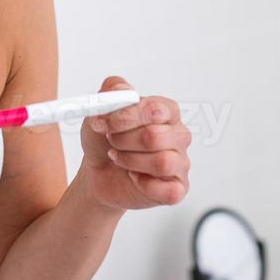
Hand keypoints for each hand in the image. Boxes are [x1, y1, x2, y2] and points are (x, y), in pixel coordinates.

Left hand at [78, 77, 190, 211]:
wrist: (99, 171)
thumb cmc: (105, 139)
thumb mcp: (101, 110)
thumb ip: (113, 90)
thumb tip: (123, 89)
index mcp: (167, 111)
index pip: (155, 109)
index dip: (125, 117)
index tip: (102, 123)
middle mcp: (178, 135)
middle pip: (156, 137)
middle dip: (123, 140)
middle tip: (111, 141)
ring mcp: (180, 163)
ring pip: (162, 162)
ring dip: (130, 161)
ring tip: (119, 158)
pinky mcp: (177, 188)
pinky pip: (169, 190)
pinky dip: (144, 184)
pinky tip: (134, 177)